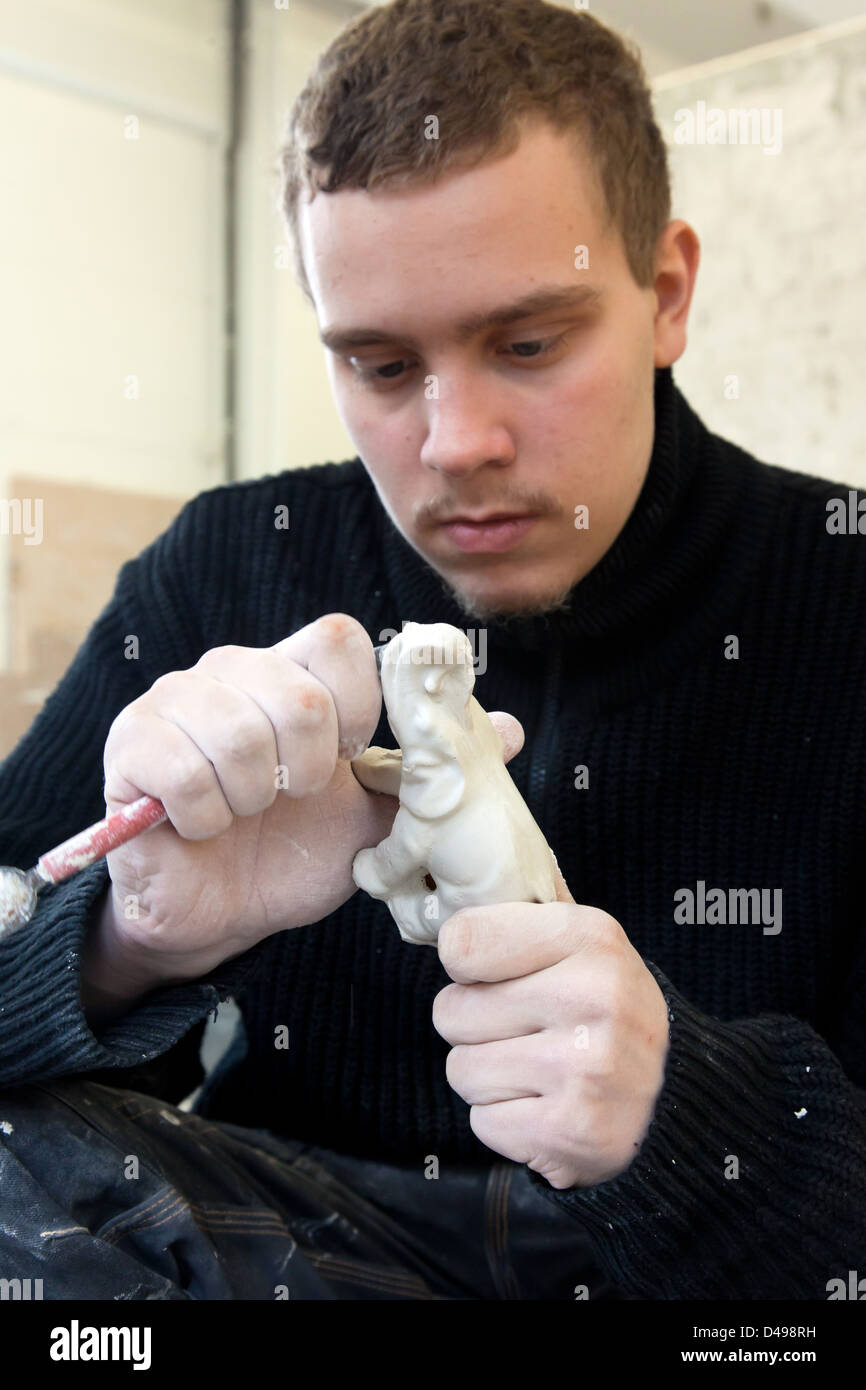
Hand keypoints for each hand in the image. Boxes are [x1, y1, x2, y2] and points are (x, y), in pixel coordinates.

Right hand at [98, 613, 397, 983]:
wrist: (224, 914)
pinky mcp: (131, 746)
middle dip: (310, 768)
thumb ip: (431, 771)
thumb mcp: (377, 816)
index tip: (348, 761)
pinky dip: (206, 817)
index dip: (359, 709)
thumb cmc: (297, 853)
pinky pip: (183, 771)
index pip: (341, 640)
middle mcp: (232, 671)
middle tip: (292, 798)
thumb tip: (511, 732)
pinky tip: (204, 828)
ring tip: (245, 816)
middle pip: (296, 689)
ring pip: (238, 731)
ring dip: (254, 799)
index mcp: (294, 673)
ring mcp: (174, 702)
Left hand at [432, 862, 669, 1188]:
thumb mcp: (590, 941)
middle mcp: (591, 998)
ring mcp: (583, 1069)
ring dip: (488, 1075)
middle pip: (450, 1011)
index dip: (467, 963)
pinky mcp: (571, 1132)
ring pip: (461, 1069)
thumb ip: (529, 906)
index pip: (460, 942)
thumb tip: (465, 873)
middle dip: (476, 1025)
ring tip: (539, 1068)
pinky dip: (506, 1121)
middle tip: (526, 1029)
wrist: (679, 1095)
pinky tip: (547, 1106)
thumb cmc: (612, 1010)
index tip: (495, 973)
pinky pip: (483, 1122)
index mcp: (590, 937)